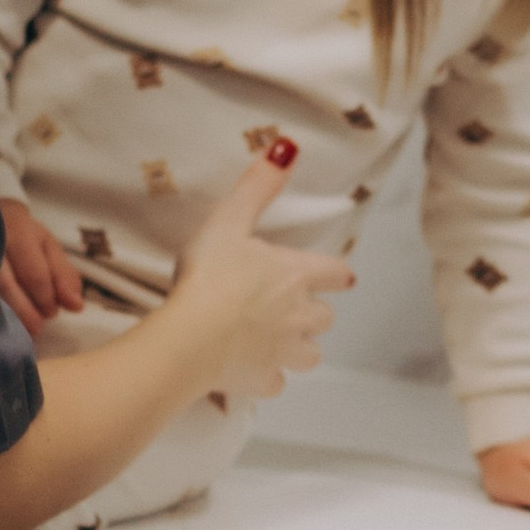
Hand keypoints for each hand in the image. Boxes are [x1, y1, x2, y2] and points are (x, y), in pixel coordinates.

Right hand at [0, 193, 84, 327]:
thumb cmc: (24, 236)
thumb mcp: (48, 248)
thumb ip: (65, 277)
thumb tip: (76, 306)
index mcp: (18, 231)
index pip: (34, 274)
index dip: (46, 298)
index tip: (51, 313)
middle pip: (6, 285)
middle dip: (26, 312)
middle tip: (37, 326)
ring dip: (6, 317)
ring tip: (21, 329)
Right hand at [167, 143, 353, 402]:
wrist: (189, 337)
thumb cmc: (209, 276)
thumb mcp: (229, 220)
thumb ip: (259, 185)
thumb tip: (287, 146)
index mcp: (296, 275)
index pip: (336, 274)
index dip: (337, 274)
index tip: (340, 276)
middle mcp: (299, 316)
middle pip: (325, 318)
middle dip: (314, 313)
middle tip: (291, 307)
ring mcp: (283, 352)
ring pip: (309, 355)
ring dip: (298, 348)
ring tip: (276, 341)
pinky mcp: (262, 381)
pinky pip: (275, 383)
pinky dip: (266, 377)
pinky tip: (249, 369)